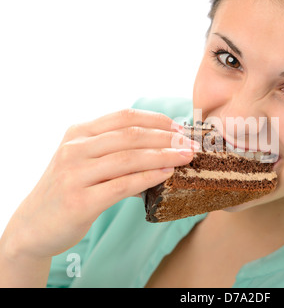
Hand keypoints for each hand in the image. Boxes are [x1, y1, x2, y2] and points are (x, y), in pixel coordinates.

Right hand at [0, 108, 196, 260]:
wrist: (34, 224)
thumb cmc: (69, 189)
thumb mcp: (85, 161)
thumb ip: (114, 151)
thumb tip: (161, 147)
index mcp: (78, 133)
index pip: (124, 116)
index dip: (156, 119)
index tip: (179, 127)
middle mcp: (74, 149)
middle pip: (130, 136)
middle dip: (167, 138)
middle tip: (191, 144)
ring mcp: (74, 174)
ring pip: (129, 158)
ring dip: (163, 156)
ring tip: (186, 158)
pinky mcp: (80, 201)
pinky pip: (122, 185)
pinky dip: (149, 178)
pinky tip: (167, 174)